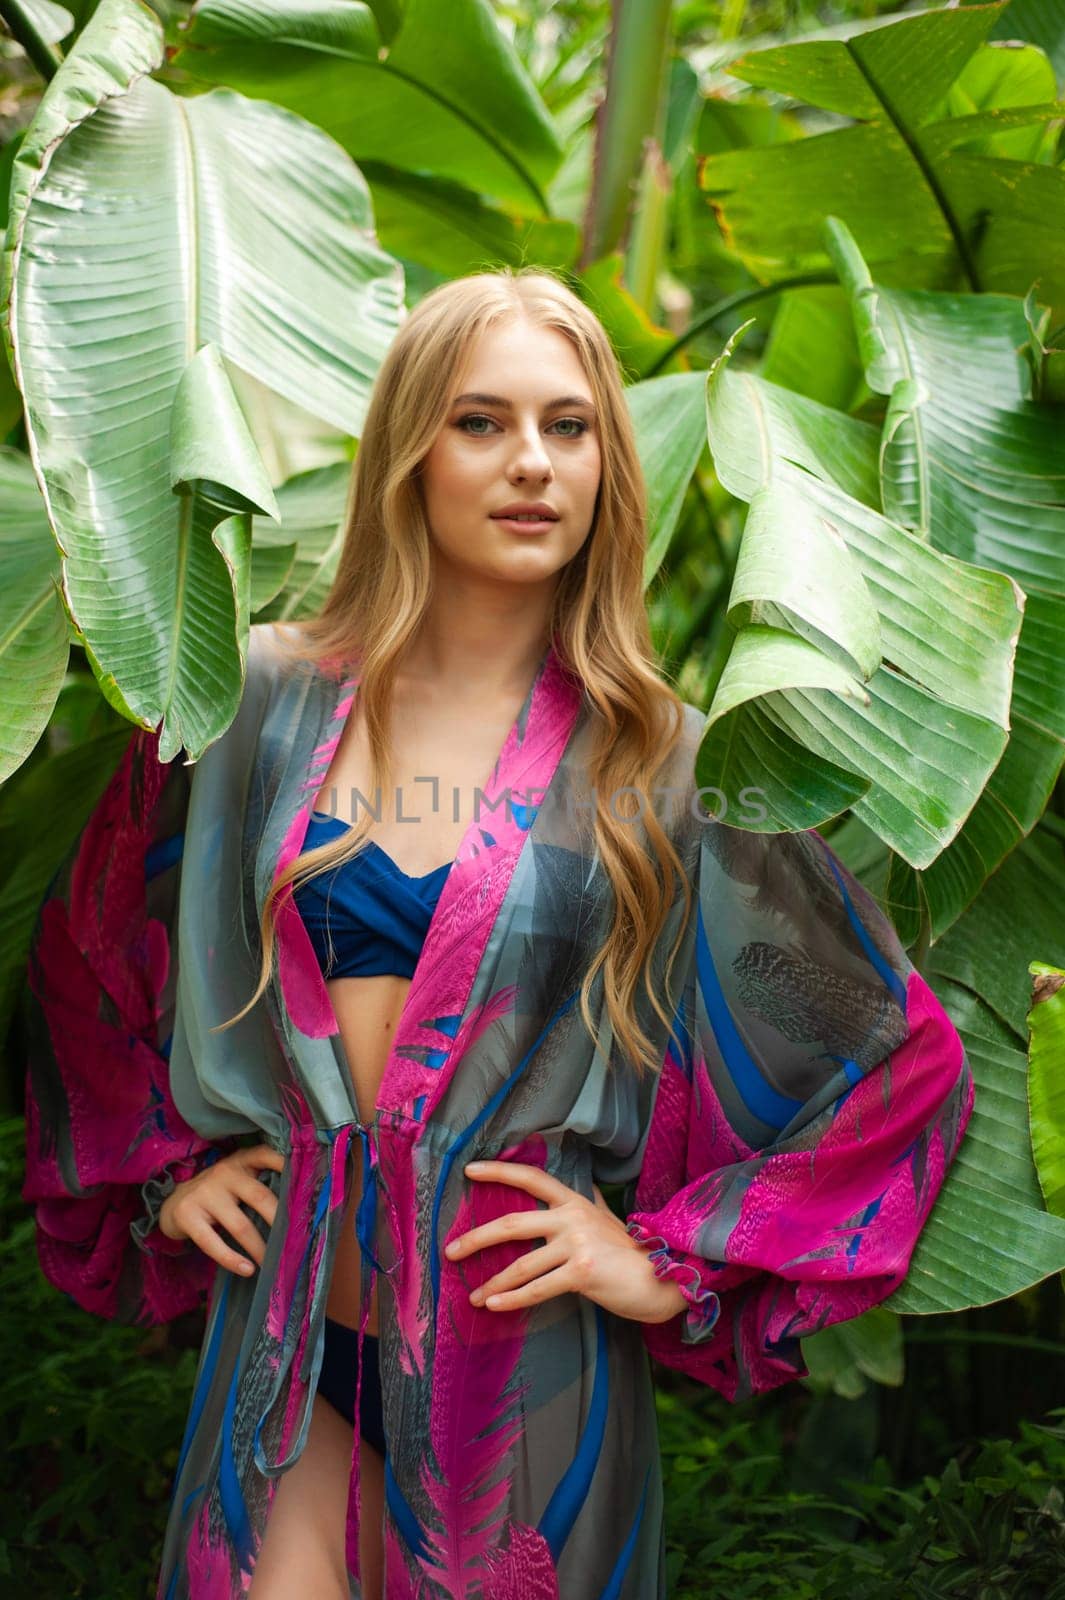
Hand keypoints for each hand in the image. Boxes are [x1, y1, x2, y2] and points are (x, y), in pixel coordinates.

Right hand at [158, 1144, 284, 1276]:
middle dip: (280, 1221)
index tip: (305, 1179)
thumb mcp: (237, 1180)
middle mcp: (224, 1172)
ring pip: (240, 1225)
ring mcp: (205, 1193)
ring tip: (273, 1263)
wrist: (172, 1205)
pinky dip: (232, 1259)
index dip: (285, 1163)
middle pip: (260, 1196)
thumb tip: (297, 1212)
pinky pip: (213, 1242)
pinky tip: (247, 1270)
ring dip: (260, 1248)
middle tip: (295, 1241)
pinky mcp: (188, 1215)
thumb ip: (260, 1184)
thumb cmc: (217, 1194)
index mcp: (240, 1162)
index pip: (265, 1155)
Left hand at [444, 1161, 688, 1324]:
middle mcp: (572, 1217)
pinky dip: (513, 1299)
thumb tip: (586, 1189)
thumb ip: (590, 1204)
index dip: (499, 1171)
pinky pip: (538, 1288)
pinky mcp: (581, 1272)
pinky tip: (494, 1306)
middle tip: (451, 1251)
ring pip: (522, 1263)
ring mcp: (577, 1243)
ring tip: (474, 1296)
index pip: (531, 1178)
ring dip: (493, 1281)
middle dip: (477, 1238)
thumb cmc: (632, 1252)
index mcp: (574, 1201)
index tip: (469, 1170)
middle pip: (513, 1223)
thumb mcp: (607, 1219)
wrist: (662, 1278)